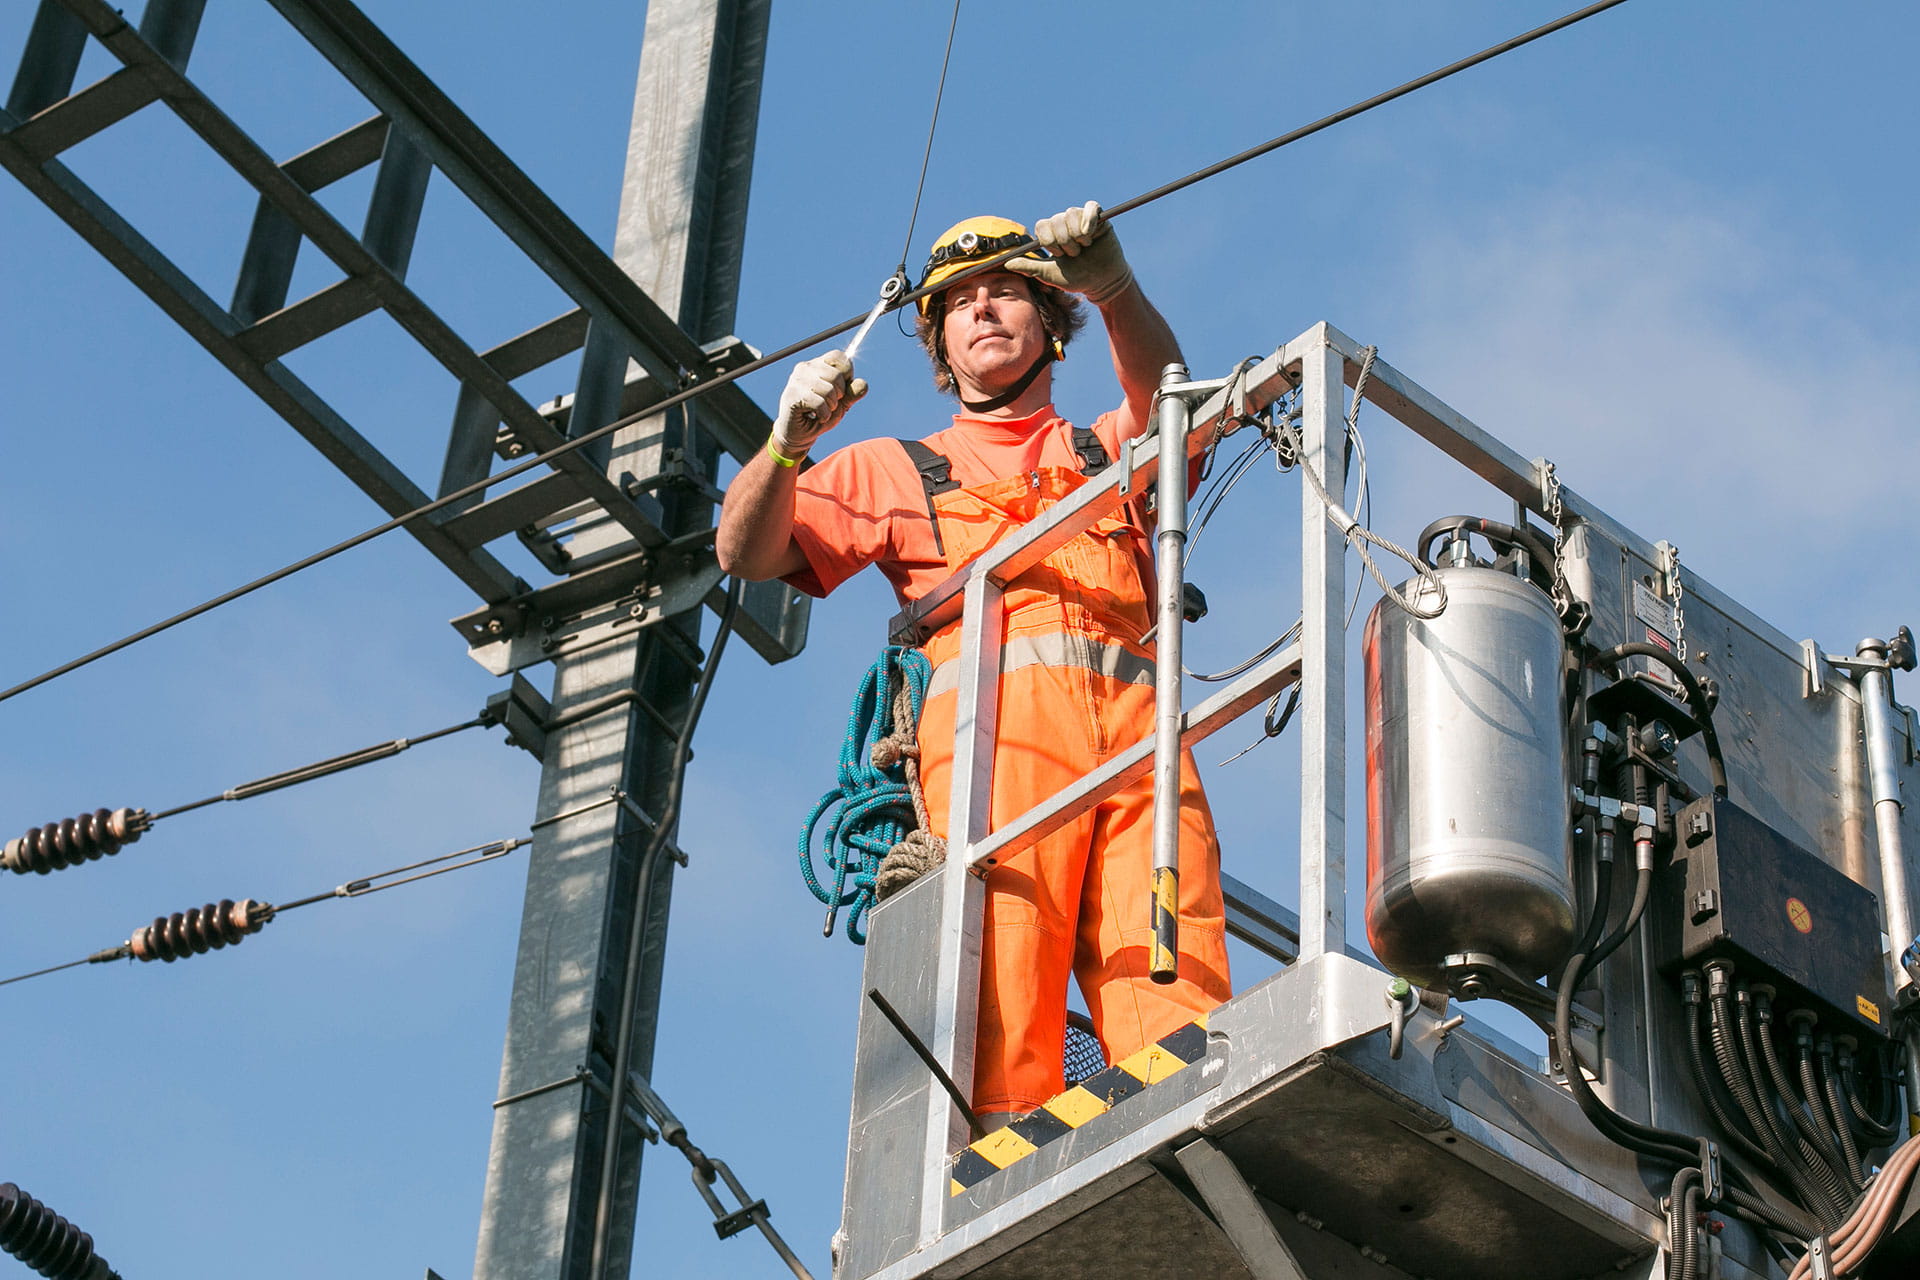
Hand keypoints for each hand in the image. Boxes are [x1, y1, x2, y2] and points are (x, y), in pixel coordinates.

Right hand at [771, 350, 866, 459]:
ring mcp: (797, 381)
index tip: (841, 389)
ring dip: (831, 407)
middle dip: (840, 395)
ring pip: (829, 390)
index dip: (847, 373)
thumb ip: (853, 393)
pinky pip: (819, 403)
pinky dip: (824, 415)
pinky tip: (817, 417)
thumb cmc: (819, 415)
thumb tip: (863, 384)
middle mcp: (805, 368)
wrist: (798, 434)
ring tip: (822, 411)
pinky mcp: (792, 396)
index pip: (839, 357)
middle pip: (837, 375)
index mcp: (817, 364)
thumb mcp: (841, 404)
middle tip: (830, 404)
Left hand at [1004, 201, 1134, 306]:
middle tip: (1074, 254)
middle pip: (1057, 219)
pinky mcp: (1099, 218)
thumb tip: (1007, 263)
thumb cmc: (1075, 278)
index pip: (1042, 225)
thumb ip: (1030, 268)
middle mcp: (1064, 223)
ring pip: (1071, 213)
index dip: (1049, 240)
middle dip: (1065, 242)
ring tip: (1084, 247)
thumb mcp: (1049, 275)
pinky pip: (1091, 207)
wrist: (1101, 282)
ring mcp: (1081, 219)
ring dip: (1077, 235)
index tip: (1059, 255)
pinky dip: (1089, 219)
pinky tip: (1091, 234)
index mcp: (1051, 234)